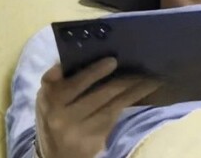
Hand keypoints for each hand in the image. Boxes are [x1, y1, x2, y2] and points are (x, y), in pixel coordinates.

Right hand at [35, 58, 160, 157]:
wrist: (54, 153)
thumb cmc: (55, 114)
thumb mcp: (48, 96)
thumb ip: (59, 76)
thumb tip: (79, 52)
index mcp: (49, 97)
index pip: (73, 82)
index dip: (93, 72)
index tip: (113, 61)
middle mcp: (60, 115)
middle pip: (98, 94)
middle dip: (123, 80)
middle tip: (142, 66)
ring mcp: (77, 130)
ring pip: (112, 106)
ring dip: (135, 90)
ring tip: (152, 78)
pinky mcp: (92, 139)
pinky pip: (115, 116)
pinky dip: (130, 102)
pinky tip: (144, 92)